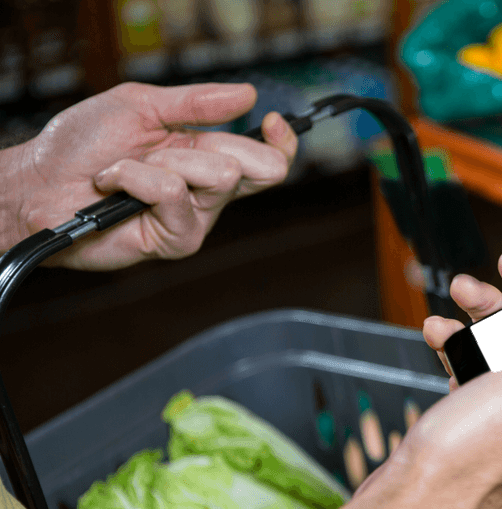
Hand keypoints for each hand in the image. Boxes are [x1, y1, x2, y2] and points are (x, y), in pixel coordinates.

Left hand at [2, 82, 297, 270]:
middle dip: (218, 147)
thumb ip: (195, 102)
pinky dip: (136, 178)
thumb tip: (247, 95)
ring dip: (164, 161)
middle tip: (170, 150)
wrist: (38, 184)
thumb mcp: (141, 105)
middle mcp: (210, 192)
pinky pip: (175, 193)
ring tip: (126, 168)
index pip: (268, 158)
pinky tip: (113, 186)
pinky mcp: (179, 239)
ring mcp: (197, 218)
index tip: (273, 121)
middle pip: (260, 168)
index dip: (282, 143)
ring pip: (218, 176)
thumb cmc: (81, 146)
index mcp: (209, 157)